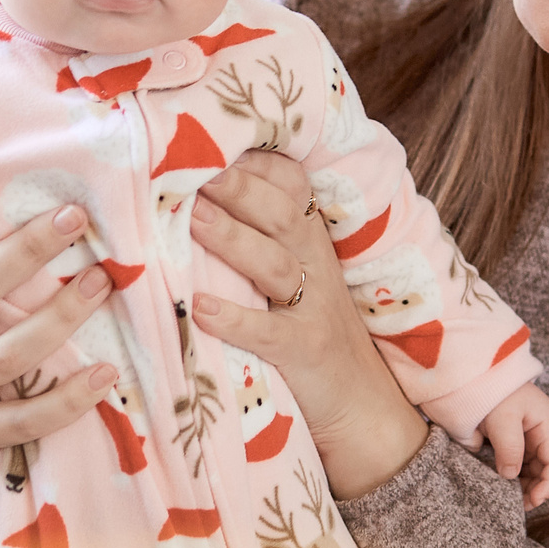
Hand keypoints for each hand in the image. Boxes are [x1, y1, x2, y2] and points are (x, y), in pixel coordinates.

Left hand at [186, 153, 429, 497]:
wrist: (364, 410)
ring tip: (189, 218)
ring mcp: (313, 309)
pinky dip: (236, 320)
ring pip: (275, 263)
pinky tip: (202, 309)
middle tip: (184, 166)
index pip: (288, 183)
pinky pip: (271, 333)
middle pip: (280, 213)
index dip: (250, 160)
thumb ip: (254, 239)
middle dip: (235, 186)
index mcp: (308, 240)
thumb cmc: (309, 335)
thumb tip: (184, 200)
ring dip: (231, 238)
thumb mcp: (292, 277)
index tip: (203, 137)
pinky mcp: (305, 354)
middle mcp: (314, 265)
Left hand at [481, 381, 548, 507]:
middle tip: (518, 505)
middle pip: (546, 466)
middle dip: (536, 487)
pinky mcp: (510, 436)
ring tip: (510, 499)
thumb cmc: (493, 389)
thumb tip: (510, 476)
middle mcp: (540, 430)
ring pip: (532, 466)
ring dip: (524, 483)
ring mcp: (526, 434)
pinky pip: (517, 460)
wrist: (472, 371)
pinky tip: (502, 484)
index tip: (533, 500)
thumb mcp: (503, 418)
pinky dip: (512, 474)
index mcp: (546, 423)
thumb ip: (510, 448)